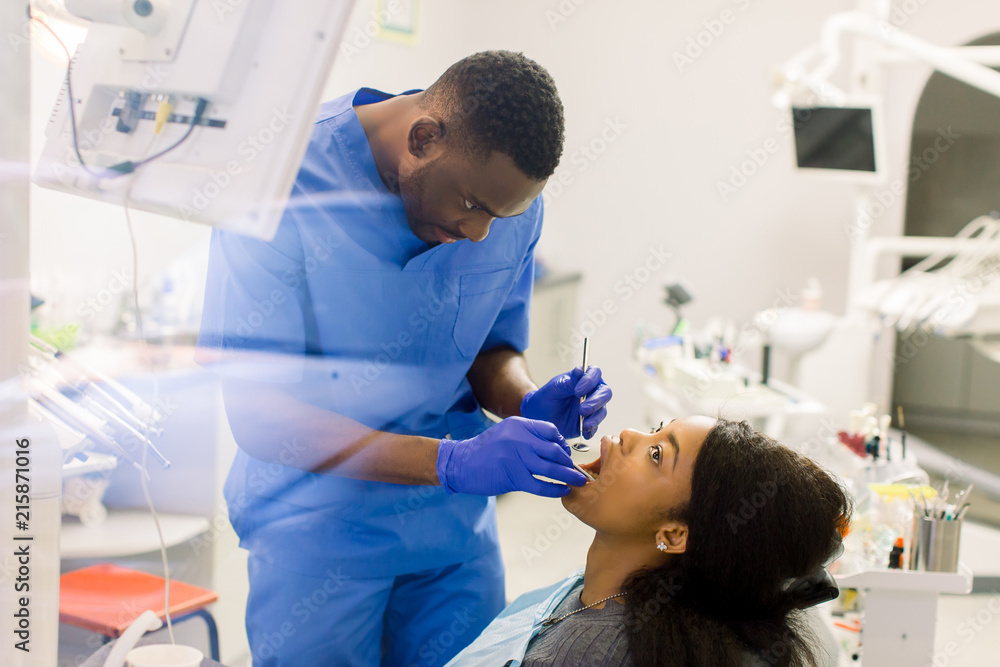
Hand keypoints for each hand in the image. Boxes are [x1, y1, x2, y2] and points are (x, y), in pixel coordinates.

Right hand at [436, 417, 587, 496]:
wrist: (460, 464)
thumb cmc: (485, 450)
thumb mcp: (506, 433)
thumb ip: (527, 436)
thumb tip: (555, 447)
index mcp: (518, 424)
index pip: (550, 431)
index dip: (562, 443)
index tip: (566, 454)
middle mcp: (518, 438)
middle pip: (554, 450)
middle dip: (568, 462)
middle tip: (576, 470)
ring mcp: (515, 457)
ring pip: (551, 468)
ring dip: (568, 476)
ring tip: (578, 482)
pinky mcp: (512, 477)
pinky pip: (540, 485)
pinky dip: (555, 489)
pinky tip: (562, 491)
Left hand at [520, 366, 611, 439]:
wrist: (540, 419)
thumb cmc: (545, 400)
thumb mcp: (553, 389)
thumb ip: (568, 382)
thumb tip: (580, 370)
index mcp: (582, 379)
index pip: (594, 373)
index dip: (590, 380)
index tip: (577, 391)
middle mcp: (591, 392)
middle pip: (605, 392)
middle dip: (596, 401)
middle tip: (582, 409)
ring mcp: (592, 408)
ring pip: (602, 410)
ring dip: (595, 417)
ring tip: (584, 424)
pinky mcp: (590, 423)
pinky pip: (596, 426)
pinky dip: (592, 429)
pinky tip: (585, 432)